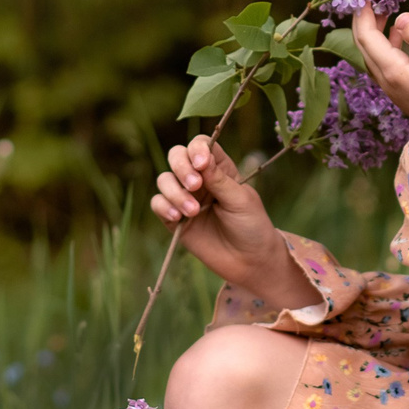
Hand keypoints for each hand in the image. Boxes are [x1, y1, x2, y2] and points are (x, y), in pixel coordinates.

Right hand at [149, 137, 296, 299]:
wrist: (249, 262)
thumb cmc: (251, 227)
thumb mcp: (240, 200)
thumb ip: (219, 179)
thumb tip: (201, 157)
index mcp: (219, 169)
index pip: (201, 146)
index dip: (197, 149)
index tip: (202, 164)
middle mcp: (200, 180)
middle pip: (177, 156)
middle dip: (181, 167)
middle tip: (195, 186)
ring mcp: (185, 198)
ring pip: (164, 180)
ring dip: (175, 192)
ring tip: (193, 212)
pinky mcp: (174, 219)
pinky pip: (157, 204)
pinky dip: (163, 206)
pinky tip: (176, 217)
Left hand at [350, 8, 408, 123]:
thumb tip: (402, 16)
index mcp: (392, 71)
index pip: (366, 37)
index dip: (362, 14)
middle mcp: (386, 80)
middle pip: (364, 46)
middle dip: (364, 21)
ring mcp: (393, 88)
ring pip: (373, 54)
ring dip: (374, 32)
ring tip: (384, 11)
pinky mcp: (402, 91)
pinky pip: (385, 63)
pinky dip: (386, 44)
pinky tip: (398, 33)